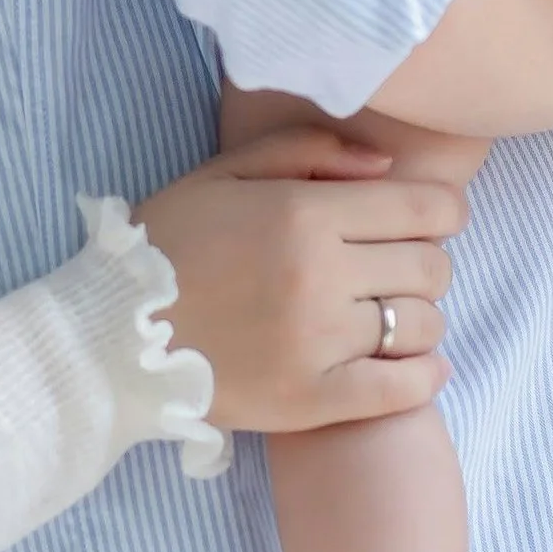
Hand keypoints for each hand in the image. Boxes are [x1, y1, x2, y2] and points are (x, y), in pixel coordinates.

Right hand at [134, 124, 464, 433]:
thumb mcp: (222, 173)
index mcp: (303, 214)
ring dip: (419, 318)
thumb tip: (385, 164)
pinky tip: (412, 365)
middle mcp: (320, 276)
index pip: (424, 208)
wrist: (111, 336)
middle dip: (425, 262)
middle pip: (431, 267)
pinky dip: (424, 375)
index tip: (427, 220)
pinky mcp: (312, 401)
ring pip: (423, 325)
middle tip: (393, 269)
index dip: (442, 212)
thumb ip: (307, 150)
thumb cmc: (167, 245)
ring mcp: (319, 343)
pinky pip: (404, 389)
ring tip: (387, 316)